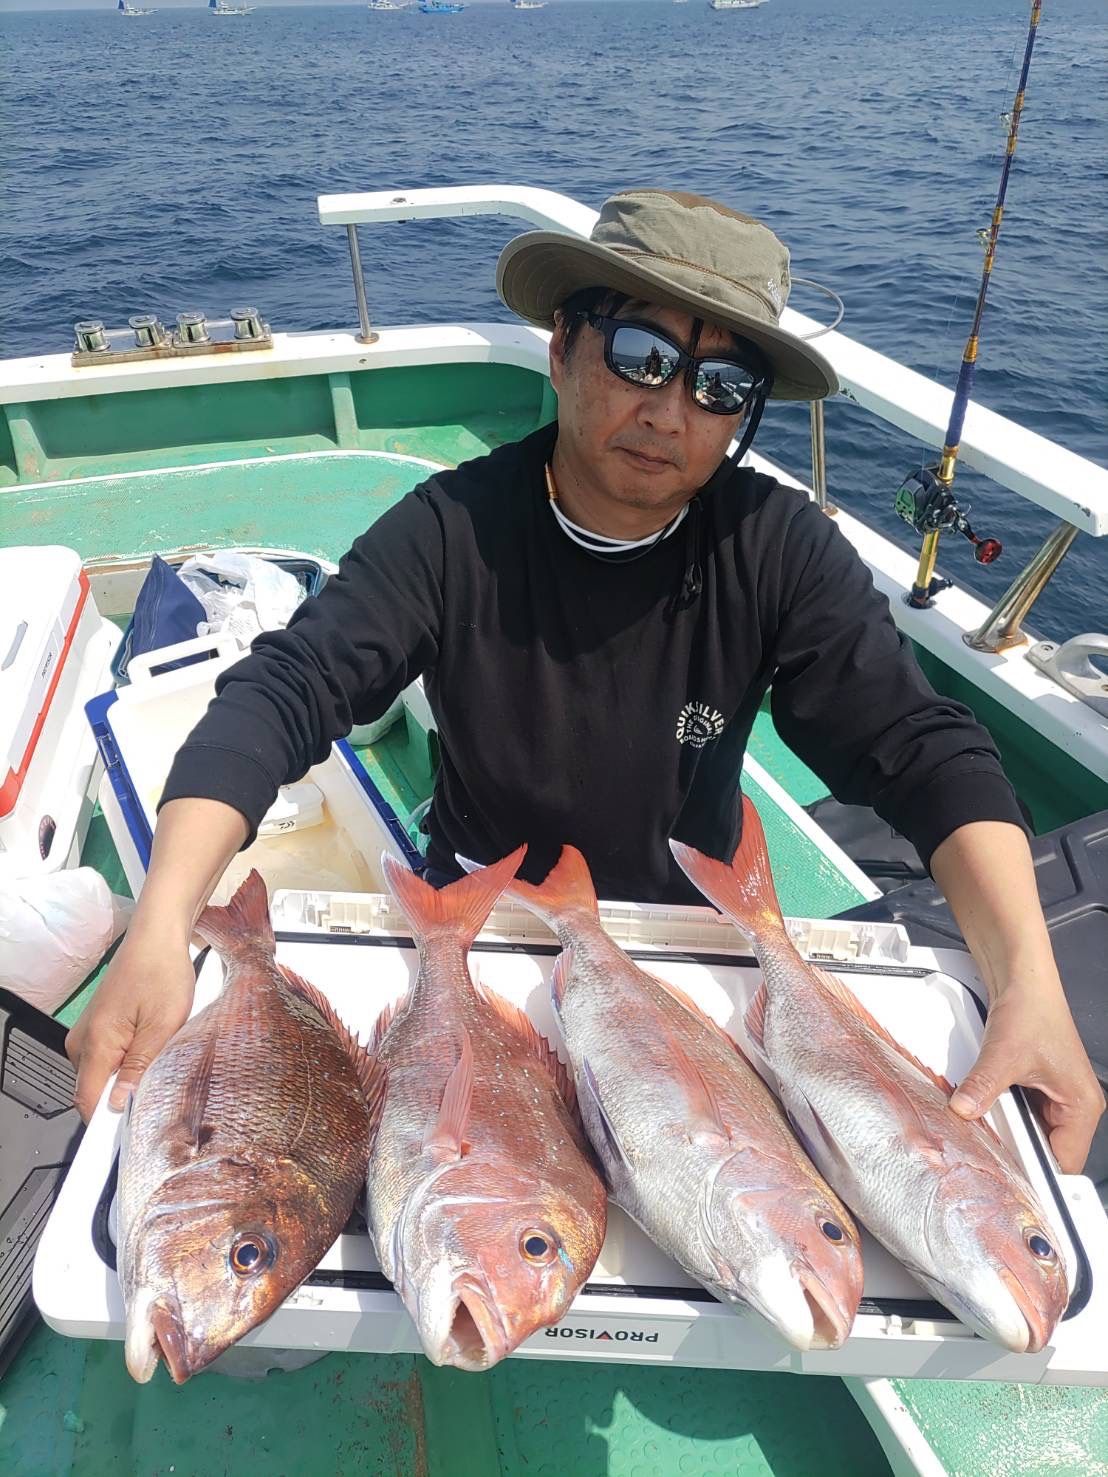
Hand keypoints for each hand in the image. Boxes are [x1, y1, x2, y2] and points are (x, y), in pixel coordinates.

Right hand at [65, 925, 194, 1121]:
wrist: (156, 937)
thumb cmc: (161, 972)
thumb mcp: (163, 1025)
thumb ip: (140, 1068)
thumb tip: (120, 1104)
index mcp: (95, 1044)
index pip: (88, 1101)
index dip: (108, 1122)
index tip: (133, 1130)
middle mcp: (81, 1042)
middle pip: (95, 1090)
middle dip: (124, 1097)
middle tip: (160, 1086)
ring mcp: (87, 1034)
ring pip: (103, 1075)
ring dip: (128, 1077)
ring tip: (159, 1058)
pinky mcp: (97, 1027)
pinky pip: (107, 1058)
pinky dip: (128, 1061)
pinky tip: (151, 1048)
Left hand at [949, 985, 1105, 1173]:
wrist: (1022, 980)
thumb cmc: (1032, 1009)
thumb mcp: (1004, 1053)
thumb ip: (983, 1086)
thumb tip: (964, 1110)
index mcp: (1082, 1105)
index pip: (1066, 1163)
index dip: (1039, 1176)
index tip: (1013, 1183)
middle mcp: (1075, 1105)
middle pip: (1049, 1152)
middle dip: (1020, 1155)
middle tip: (992, 1156)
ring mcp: (1057, 1097)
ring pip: (1033, 1135)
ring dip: (1011, 1135)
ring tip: (991, 1130)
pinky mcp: (1038, 1088)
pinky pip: (1022, 1117)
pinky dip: (1005, 1117)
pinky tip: (989, 1112)